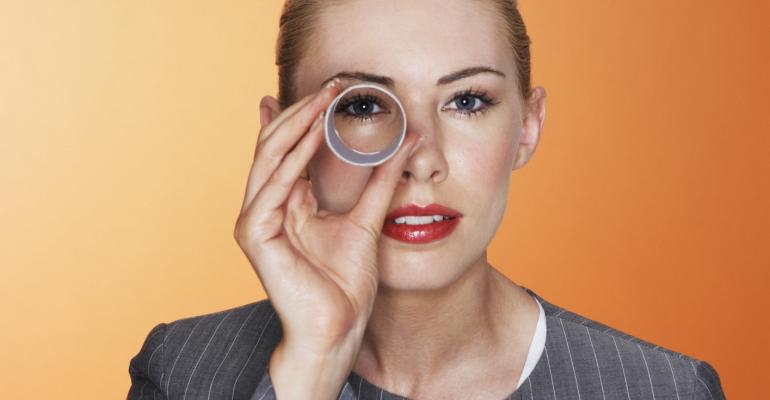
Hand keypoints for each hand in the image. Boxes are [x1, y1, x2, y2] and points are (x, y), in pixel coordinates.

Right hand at [234, 79, 420, 354]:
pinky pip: (273, 186)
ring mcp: (256, 220)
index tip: (331, 91)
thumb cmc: (345, 283)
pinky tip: (314, 134)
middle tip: (330, 85)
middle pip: (277, 146)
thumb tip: (403, 143)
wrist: (337, 328)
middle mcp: (266, 207)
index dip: (306, 118)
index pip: (289, 150)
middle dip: (303, 112)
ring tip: (325, 99)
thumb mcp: (366, 218)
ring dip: (298, 125)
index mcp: (286, 203)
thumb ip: (379, 182)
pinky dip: (294, 158)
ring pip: (271, 158)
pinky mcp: (255, 234)